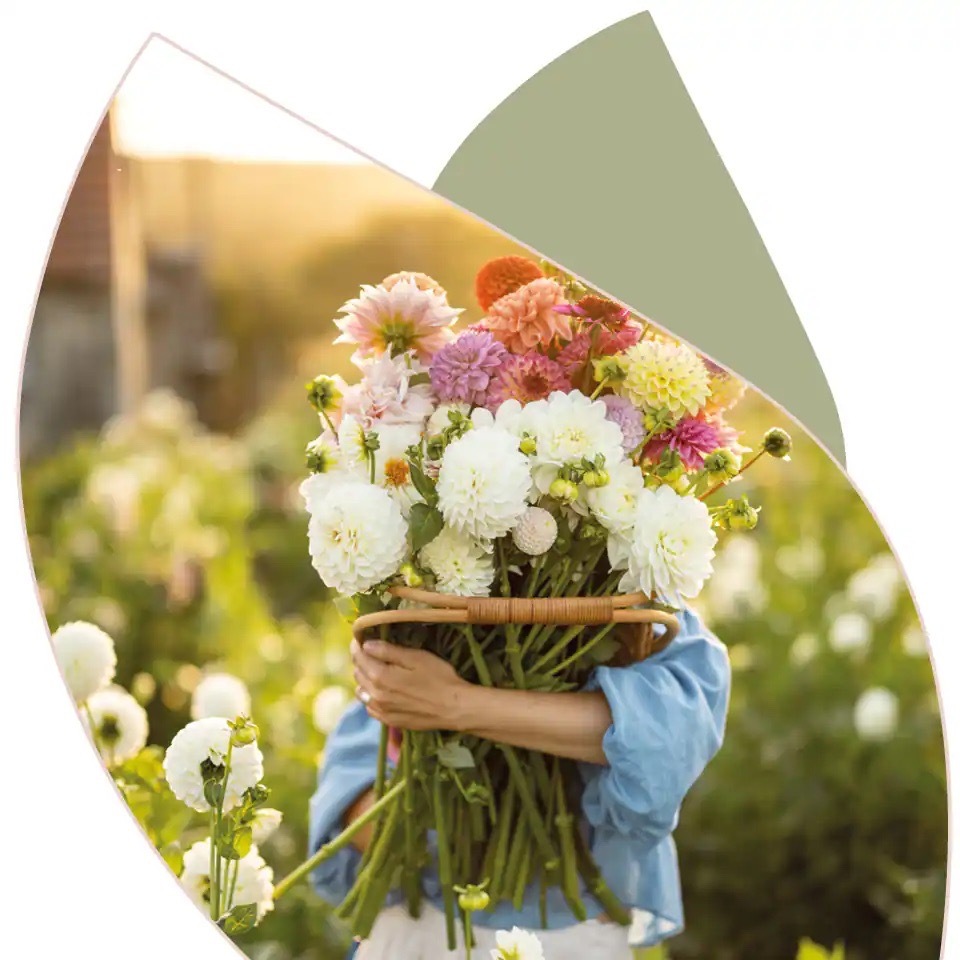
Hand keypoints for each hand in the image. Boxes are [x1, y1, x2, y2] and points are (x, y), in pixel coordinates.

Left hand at [350, 637, 473, 730]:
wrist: (454, 708)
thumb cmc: (438, 677)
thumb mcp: (416, 657)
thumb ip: (388, 651)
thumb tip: (366, 645)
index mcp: (380, 676)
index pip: (359, 657)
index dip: (357, 645)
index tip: (360, 638)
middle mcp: (375, 695)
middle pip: (358, 673)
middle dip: (361, 660)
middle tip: (371, 652)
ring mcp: (381, 710)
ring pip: (361, 691)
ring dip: (364, 679)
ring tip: (376, 671)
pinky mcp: (389, 721)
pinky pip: (369, 707)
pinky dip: (370, 696)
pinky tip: (380, 692)